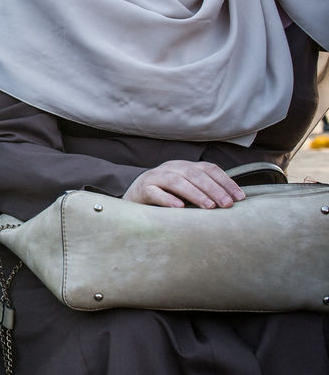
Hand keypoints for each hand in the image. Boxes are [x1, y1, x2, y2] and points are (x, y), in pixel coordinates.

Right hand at [123, 160, 244, 207]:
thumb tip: (234, 201)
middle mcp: (171, 168)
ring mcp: (155, 177)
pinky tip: (179, 208)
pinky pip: (155, 193)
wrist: (134, 198)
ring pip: (176, 181)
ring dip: (195, 194)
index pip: (208, 169)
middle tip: (227, 204)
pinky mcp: (142, 189)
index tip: (240, 197)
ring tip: (209, 207)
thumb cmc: (167, 196)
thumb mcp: (187, 190)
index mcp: (185, 166)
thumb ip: (205, 191)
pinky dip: (168, 199)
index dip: (226, 181)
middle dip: (213, 189)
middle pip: (194, 174)